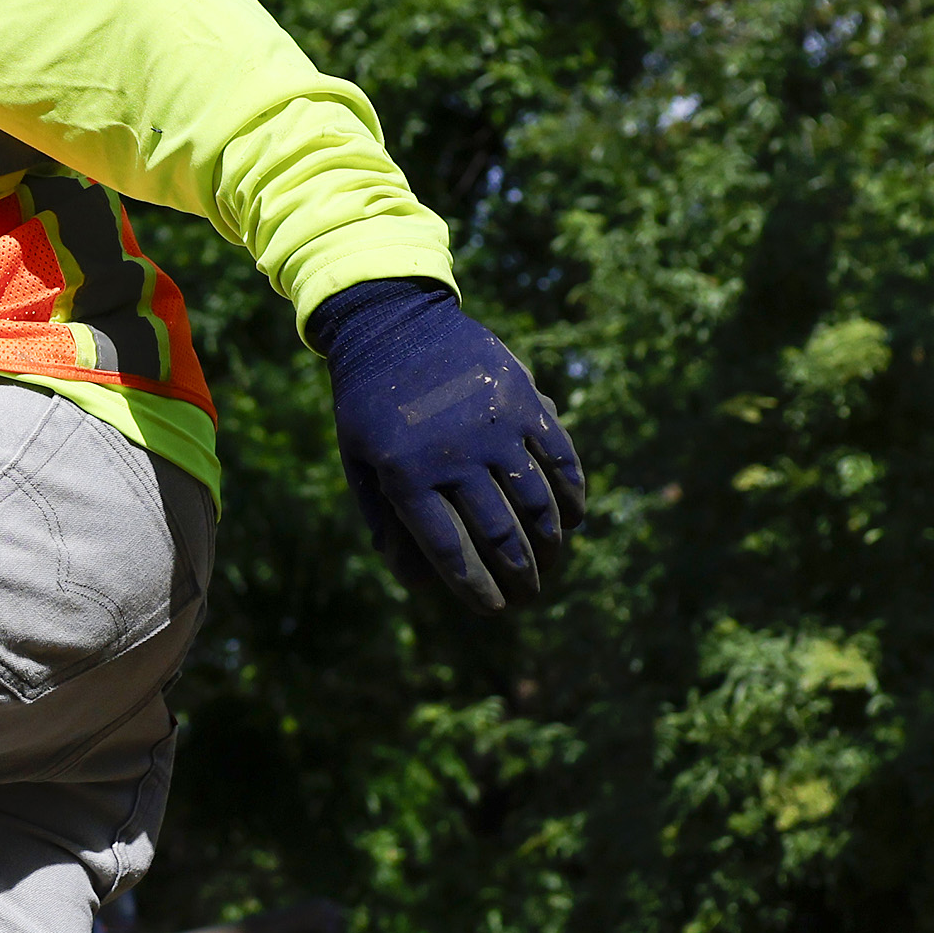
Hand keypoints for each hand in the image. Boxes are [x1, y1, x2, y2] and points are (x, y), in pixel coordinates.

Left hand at [309, 278, 582, 610]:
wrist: (393, 323)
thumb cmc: (368, 400)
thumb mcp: (358, 459)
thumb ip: (383, 514)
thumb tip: (414, 574)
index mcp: (408, 477)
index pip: (452, 553)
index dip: (477, 589)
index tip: (494, 609)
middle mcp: (455, 458)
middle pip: (500, 535)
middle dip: (520, 574)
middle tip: (529, 595)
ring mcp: (494, 427)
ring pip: (536, 502)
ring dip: (550, 541)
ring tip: (551, 561)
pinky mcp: (523, 401)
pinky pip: (559, 457)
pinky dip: (572, 492)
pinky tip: (575, 516)